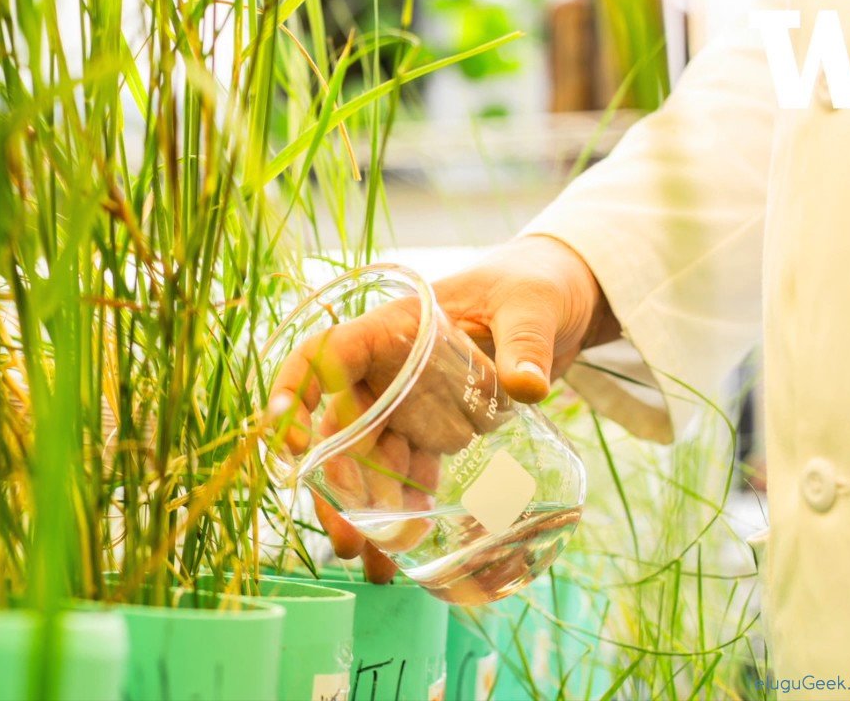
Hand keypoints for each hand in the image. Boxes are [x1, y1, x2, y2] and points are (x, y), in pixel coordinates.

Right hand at [267, 235, 614, 582]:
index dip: (295, 392)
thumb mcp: (530, 307)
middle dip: (336, 484)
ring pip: (371, 461)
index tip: (289, 440)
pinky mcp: (435, 429)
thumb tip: (527, 386)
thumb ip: (525, 342)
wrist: (560, 305)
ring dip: (367, 511)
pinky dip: (408, 510)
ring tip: (373, 562)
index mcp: (391, 328)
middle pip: (341, 427)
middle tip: (346, 536)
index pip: (324, 355)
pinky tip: (406, 550)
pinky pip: (411, 473)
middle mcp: (386, 370)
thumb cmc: (532, 286)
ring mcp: (408, 404)